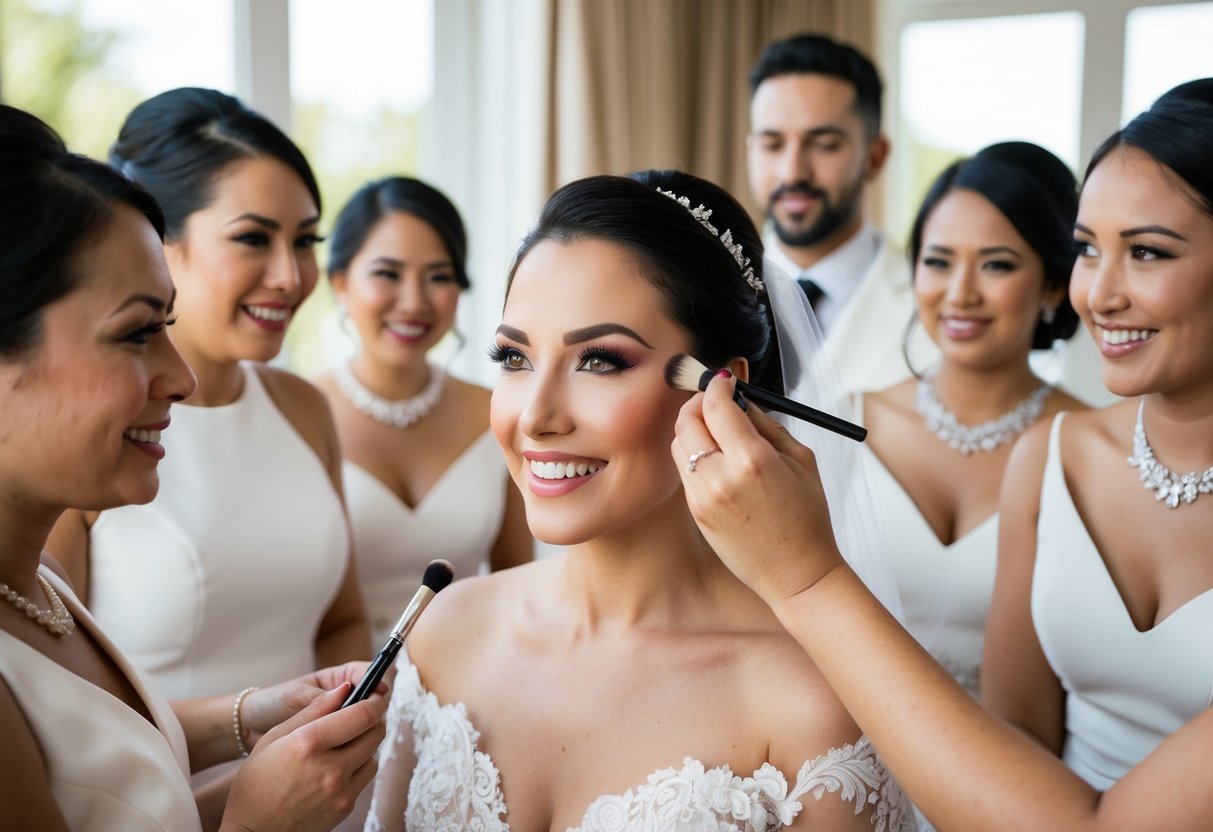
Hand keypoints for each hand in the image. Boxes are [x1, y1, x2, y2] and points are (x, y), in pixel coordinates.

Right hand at [221, 683, 386, 831]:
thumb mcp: (274, 737)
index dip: (374, 700)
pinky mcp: (344, 808)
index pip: (362, 714)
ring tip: (343, 746)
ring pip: (373, 757)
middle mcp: (330, 768)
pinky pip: (363, 780)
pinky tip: (335, 770)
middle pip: (375, 733)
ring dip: (365, 747)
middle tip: (360, 717)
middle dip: (372, 720)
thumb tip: (344, 688)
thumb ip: (313, 710)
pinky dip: (356, 770)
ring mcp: (340, 791)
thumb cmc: (256, 784)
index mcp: (310, 743)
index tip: (374, 695)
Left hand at [242, 662, 382, 747]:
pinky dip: (354, 744)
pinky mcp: (336, 740)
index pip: (365, 673)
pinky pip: (353, 740)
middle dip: (372, 708)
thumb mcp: (295, 698)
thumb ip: (320, 698)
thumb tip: (347, 692)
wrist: (249, 730)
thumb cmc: (270, 705)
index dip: (376, 680)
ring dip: (363, 728)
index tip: (380, 693)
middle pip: (370, 699)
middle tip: (369, 720)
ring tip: (355, 737)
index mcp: (336, 679)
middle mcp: (342, 698)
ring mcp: (340, 719)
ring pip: (364, 721)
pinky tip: (347, 752)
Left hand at [671, 371, 844, 603]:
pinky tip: (715, 460)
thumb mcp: (801, 460)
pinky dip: (694, 456)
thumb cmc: (807, 517)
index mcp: (752, 460)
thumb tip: (742, 401)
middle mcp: (721, 477)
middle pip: (687, 421)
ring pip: (679, 445)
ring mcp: (703, 497)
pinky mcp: (695, 512)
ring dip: (693, 429)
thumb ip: (767, 425)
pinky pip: (685, 471)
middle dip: (699, 403)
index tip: (723, 381)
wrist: (796, 573)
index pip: (717, 406)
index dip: (717, 386)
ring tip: (716, 431)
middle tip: (714, 401)